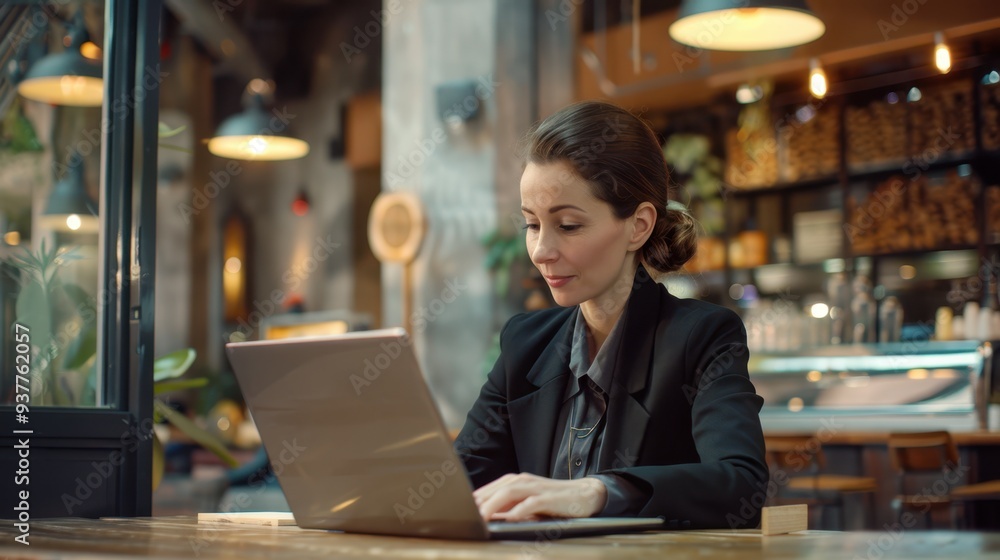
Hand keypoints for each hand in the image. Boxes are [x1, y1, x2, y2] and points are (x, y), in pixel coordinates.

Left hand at [473, 473, 606, 521]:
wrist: (585, 495)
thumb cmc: (554, 501)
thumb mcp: (529, 504)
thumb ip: (510, 508)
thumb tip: (490, 518)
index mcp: (517, 482)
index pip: (491, 488)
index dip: (476, 498)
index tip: (461, 509)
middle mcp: (525, 481)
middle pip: (498, 488)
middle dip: (481, 501)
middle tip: (466, 514)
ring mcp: (537, 488)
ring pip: (511, 492)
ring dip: (495, 504)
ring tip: (482, 516)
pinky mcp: (550, 498)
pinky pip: (532, 503)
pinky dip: (521, 509)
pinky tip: (511, 518)